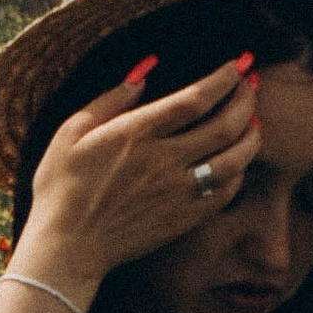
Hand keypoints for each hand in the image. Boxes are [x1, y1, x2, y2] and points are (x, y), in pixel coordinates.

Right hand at [22, 53, 263, 293]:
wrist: (66, 248)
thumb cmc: (61, 187)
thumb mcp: (71, 132)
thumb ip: (110, 100)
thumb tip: (144, 70)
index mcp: (136, 133)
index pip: (196, 98)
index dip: (224, 78)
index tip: (238, 64)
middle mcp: (164, 161)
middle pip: (226, 125)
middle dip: (246, 99)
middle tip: (250, 85)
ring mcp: (177, 193)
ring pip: (236, 160)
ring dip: (251, 136)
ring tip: (252, 121)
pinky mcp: (183, 219)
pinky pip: (226, 192)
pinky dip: (239, 172)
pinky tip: (236, 161)